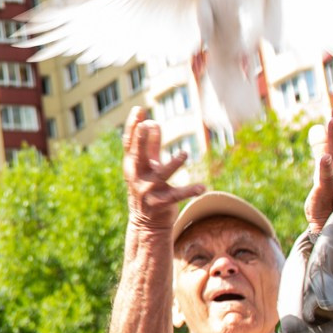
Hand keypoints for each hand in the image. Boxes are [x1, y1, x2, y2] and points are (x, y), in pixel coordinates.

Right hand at [122, 107, 202, 233]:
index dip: (133, 126)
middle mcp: (137, 176)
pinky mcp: (161, 203)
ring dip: (173, 164)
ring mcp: (148, 190)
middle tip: (144, 125)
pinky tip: (203, 187)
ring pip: (161, 174)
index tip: (138, 109)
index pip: (130, 143)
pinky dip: (190, 191)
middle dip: (141, 141)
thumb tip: (152, 123)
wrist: (146, 223)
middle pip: (138, 156)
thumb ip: (151, 146)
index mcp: (133, 165)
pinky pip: (177, 195)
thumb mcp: (148, 167)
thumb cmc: (148, 189)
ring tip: (184, 154)